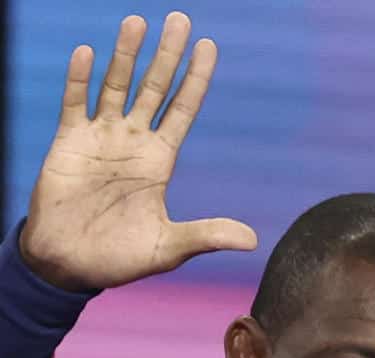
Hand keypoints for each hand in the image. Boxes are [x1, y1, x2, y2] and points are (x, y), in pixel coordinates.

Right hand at [19, 14, 256, 293]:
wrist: (72, 262)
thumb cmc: (121, 257)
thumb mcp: (170, 248)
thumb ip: (206, 235)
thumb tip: (252, 240)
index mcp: (159, 162)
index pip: (183, 111)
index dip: (195, 80)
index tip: (208, 48)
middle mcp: (133, 141)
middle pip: (154, 88)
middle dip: (167, 55)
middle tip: (180, 19)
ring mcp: (100, 137)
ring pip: (116, 86)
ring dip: (125, 55)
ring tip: (137, 22)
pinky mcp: (68, 141)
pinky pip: (74, 103)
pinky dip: (79, 80)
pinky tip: (87, 54)